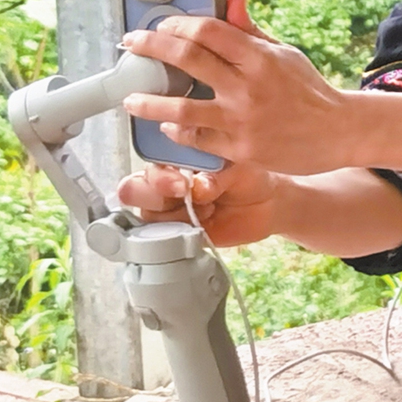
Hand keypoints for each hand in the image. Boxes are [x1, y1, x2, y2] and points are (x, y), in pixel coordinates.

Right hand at [116, 161, 280, 248]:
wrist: (268, 206)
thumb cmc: (250, 177)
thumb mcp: (237, 168)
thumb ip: (215, 174)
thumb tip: (197, 185)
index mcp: (175, 161)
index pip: (149, 165)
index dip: (159, 175)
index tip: (182, 181)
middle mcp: (166, 186)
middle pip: (134, 190)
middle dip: (155, 194)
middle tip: (185, 195)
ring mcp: (170, 212)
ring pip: (147, 217)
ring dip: (175, 216)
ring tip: (208, 210)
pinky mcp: (178, 236)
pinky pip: (162, 241)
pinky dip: (180, 236)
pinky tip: (204, 226)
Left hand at [120, 0, 356, 175]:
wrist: (338, 132)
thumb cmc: (309, 90)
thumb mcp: (284, 52)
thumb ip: (251, 30)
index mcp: (260, 57)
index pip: (207, 30)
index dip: (177, 24)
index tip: (161, 26)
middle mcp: (248, 87)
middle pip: (187, 59)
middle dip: (151, 47)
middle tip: (132, 45)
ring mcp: (242, 121)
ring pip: (182, 108)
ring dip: (149, 103)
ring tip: (132, 100)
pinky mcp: (240, 150)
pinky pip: (197, 139)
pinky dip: (177, 131)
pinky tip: (168, 125)